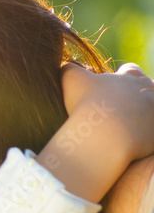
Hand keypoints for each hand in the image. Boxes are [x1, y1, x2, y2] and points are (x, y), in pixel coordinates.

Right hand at [39, 62, 153, 200]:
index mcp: (130, 76)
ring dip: (139, 118)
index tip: (106, 94)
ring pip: (150, 112)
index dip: (118, 80)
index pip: (129, 71)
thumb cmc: (86, 105)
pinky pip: (149, 134)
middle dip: (133, 99)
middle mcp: (149, 89)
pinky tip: (125, 146)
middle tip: (114, 114)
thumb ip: (69, 70)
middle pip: (146, 90)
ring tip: (122, 132)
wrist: (104, 135)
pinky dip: (140, 138)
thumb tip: (65, 66)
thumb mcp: (72, 81)